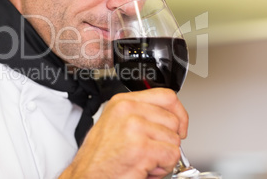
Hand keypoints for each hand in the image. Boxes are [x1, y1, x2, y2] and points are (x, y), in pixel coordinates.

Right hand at [60, 88, 188, 178]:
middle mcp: (127, 110)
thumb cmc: (100, 156)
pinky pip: (172, 156)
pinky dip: (163, 168)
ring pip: (174, 140)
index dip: (178, 113)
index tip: (178, 126)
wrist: (88, 176)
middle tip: (151, 150)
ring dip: (164, 156)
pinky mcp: (142, 148)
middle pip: (173, 120)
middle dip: (168, 140)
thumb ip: (140, 113)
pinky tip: (145, 168)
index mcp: (122, 101)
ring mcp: (134, 127)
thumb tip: (167, 115)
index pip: (166, 96)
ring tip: (144, 160)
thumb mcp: (116, 123)